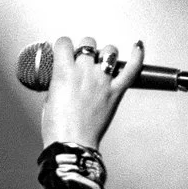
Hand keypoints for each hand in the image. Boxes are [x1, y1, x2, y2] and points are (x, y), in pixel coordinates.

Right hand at [38, 36, 142, 151]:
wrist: (71, 145)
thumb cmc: (58, 127)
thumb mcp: (49, 99)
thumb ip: (59, 83)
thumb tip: (63, 78)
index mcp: (64, 72)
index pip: (64, 43)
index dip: (64, 45)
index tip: (64, 50)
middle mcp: (84, 72)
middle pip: (88, 43)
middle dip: (85, 49)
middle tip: (83, 60)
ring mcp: (102, 81)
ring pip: (109, 51)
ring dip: (105, 53)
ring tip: (102, 61)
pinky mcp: (115, 92)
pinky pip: (131, 69)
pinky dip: (137, 56)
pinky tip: (137, 47)